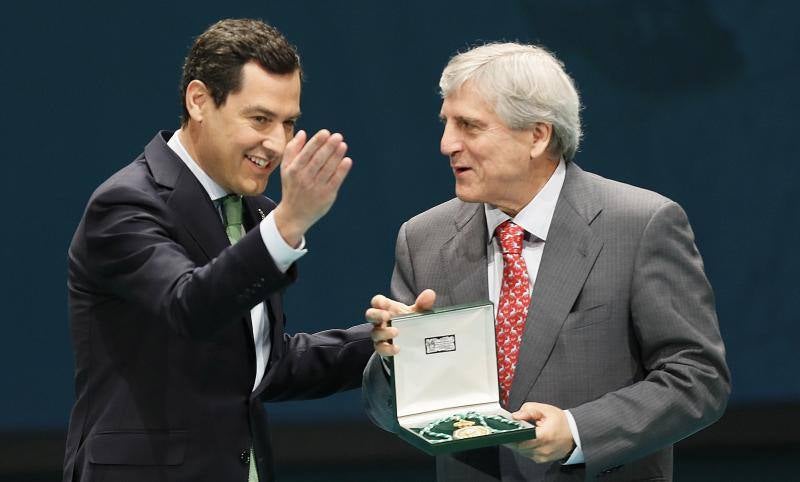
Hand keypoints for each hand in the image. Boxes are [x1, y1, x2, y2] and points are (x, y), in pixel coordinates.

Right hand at [273, 129, 351, 246]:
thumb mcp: (286, 169)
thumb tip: (302, 133)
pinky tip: (347, 161)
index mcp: (294, 170)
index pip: (306, 153)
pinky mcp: (327, 195)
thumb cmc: (291, 186)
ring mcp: (316, 187)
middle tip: (338, 136)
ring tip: (343, 145)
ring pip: (328, 169)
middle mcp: (304, 178)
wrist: (294, 214)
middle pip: (318, 160)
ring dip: (336, 156)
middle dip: (328, 147)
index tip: (326, 132)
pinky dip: (341, 171)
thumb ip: (292, 150)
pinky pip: (335, 181)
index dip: (317, 142)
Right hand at [366, 289, 435, 355]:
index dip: (378, 301)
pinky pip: (380, 349)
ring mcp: (380, 335)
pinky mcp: (383, 348)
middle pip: (370, 315)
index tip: (383, 303)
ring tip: (396, 332)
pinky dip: (387, 349)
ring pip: (375, 333)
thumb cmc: (410, 322)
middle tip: (386, 316)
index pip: (377, 302)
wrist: (409, 343)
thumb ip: (423, 304)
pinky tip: (397, 348)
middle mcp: (380, 321)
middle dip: (376, 315)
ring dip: (384, 332)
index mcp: (387, 309)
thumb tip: (430, 294)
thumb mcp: (416, 313)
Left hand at [505, 402, 574, 463]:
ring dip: (519, 444)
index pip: (520, 439)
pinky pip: (528, 455)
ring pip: (522, 452)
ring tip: (519, 434)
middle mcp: (543, 449)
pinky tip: (526, 440)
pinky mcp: (543, 459)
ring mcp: (543, 456)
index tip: (505, 430)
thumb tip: (515, 415)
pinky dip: (525, 448)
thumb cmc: (562, 422)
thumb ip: (529, 410)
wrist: (576, 433)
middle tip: (511, 430)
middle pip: (519, 446)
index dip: (511, 435)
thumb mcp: (546, 410)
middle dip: (513, 438)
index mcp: (543, 436)